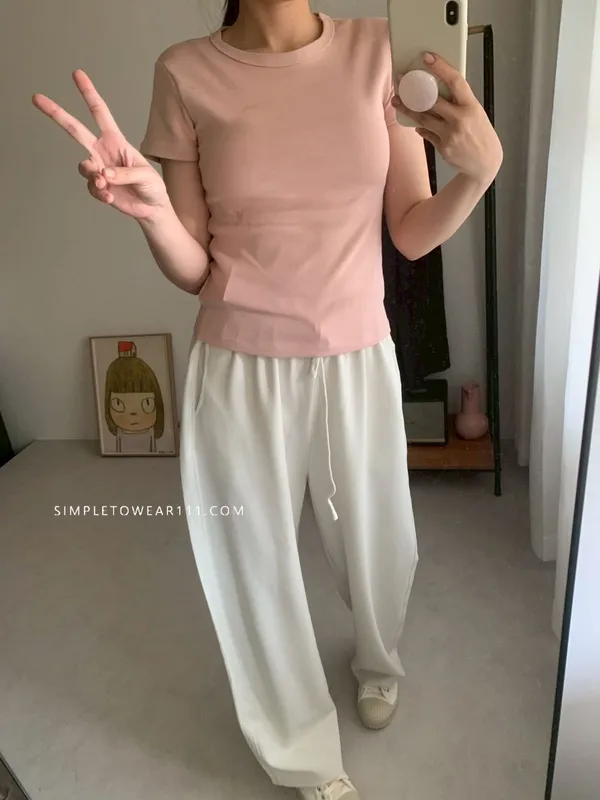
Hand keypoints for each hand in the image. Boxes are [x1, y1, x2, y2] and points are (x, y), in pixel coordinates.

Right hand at [32, 70, 168, 219]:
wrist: (152, 208)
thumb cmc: (152, 186)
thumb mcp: (145, 175)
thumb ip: (124, 173)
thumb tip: (103, 173)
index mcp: (116, 140)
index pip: (99, 112)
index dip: (89, 93)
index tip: (77, 74)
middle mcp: (102, 151)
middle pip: (75, 129)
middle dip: (57, 113)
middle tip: (37, 98)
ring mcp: (98, 168)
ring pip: (83, 166)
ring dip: (93, 176)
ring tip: (106, 184)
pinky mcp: (97, 187)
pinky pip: (91, 187)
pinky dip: (100, 193)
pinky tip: (111, 198)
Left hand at [392, 53, 502, 184]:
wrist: (485, 162)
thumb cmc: (480, 133)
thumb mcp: (476, 113)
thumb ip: (459, 102)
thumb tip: (438, 89)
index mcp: (471, 105)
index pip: (455, 81)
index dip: (441, 68)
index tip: (428, 57)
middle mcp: (460, 119)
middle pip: (432, 101)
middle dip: (414, 90)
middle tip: (400, 81)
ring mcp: (450, 134)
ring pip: (423, 118)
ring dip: (408, 109)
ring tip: (397, 102)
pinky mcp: (443, 147)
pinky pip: (427, 133)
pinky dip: (421, 127)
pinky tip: (416, 124)